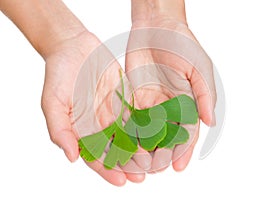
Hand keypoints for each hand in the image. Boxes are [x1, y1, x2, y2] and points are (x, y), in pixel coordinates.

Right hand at [41, 31, 149, 185]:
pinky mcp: (126, 98)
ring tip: (154, 160)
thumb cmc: (58, 74)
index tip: (122, 180)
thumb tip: (72, 157)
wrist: (73, 46)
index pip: (95, 156)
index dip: (108, 170)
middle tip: (143, 175)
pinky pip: (138, 114)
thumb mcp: (52, 103)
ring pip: (130, 135)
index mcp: (82, 131)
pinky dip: (148, 125)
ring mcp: (114, 112)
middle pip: (116, 149)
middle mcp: (100, 125)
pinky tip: (159, 133)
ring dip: (141, 148)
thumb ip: (60, 130)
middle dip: (129, 164)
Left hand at [126, 0, 216, 171]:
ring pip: (148, 130)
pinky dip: (129, 131)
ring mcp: (152, 102)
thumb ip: (205, 95)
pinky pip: (132, 116)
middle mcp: (170, 105)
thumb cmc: (182, 43)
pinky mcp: (134, 95)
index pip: (187, 131)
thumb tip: (210, 122)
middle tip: (156, 168)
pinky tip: (126, 143)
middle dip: (163, 153)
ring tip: (140, 163)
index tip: (179, 166)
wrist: (156, 26)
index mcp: (188, 101)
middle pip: (167, 135)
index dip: (184, 150)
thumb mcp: (199, 67)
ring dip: (145, 147)